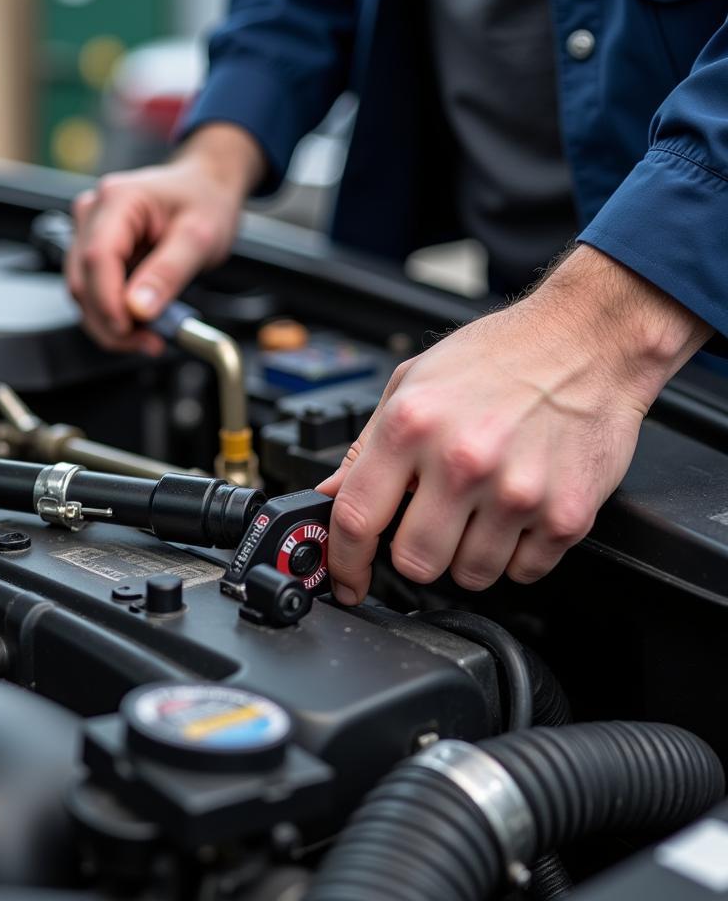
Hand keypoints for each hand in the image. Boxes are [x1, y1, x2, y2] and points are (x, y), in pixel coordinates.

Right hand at [65, 123, 264, 353]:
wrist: (205, 187)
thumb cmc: (203, 201)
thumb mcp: (199, 238)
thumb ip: (169, 273)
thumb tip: (139, 308)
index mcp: (118, 200)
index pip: (98, 258)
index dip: (108, 302)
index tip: (131, 330)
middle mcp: (93, 214)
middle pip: (83, 282)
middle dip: (111, 322)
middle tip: (151, 342)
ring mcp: (90, 232)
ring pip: (84, 293)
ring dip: (112, 324)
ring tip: (151, 336)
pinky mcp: (95, 251)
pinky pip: (94, 292)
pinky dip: (114, 315)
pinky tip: (141, 325)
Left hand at [318, 246, 710, 602]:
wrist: (588, 339)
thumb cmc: (500, 357)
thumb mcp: (412, 382)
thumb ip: (366, 446)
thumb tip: (330, 494)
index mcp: (412, 425)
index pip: (356, 518)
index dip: (344, 561)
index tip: (346, 578)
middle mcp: (462, 460)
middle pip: (414, 562)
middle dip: (414, 553)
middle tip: (430, 524)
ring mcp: (517, 491)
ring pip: (471, 575)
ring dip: (468, 554)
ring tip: (482, 507)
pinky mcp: (567, 514)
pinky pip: (523, 572)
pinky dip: (517, 553)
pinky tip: (518, 510)